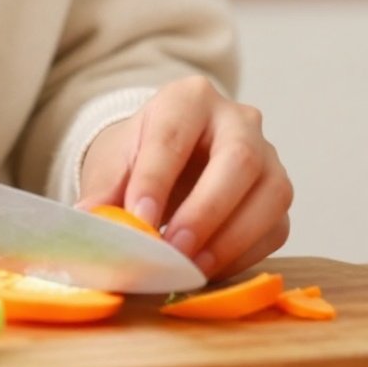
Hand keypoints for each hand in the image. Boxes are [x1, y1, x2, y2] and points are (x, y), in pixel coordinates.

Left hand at [77, 75, 291, 281]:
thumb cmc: (140, 157)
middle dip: (205, 210)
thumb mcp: (113, 163)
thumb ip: (104, 191)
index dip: (156, 179)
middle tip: (173, 249)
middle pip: (238, 159)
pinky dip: (244, 255)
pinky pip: (275, 227)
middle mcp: (238, 120)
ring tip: (190, 267)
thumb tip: (90, 220)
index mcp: (189, 99)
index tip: (139, 219)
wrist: (167, 161)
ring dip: (231, 239)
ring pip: (270, 193)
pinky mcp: (277, 195)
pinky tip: (209, 268)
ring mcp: (268, 156)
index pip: (174, 135)